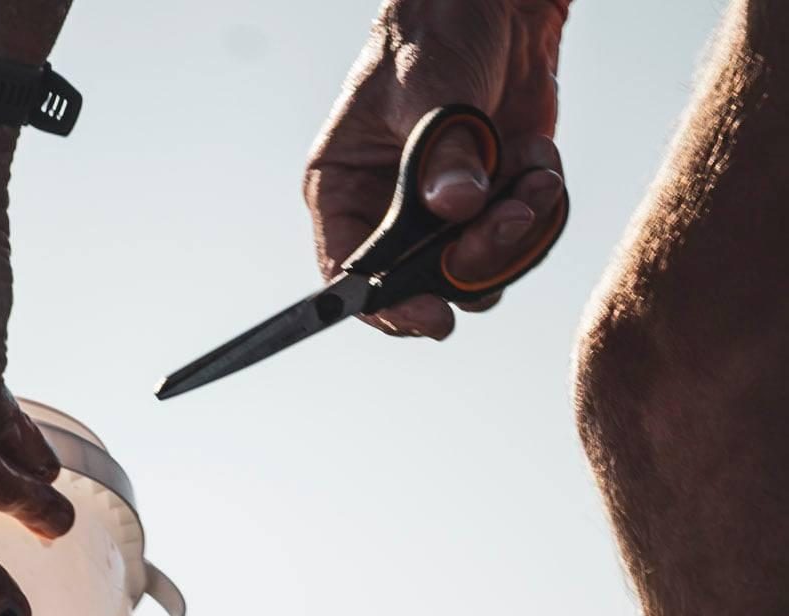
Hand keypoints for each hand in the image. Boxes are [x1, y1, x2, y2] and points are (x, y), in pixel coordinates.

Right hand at [305, 0, 571, 338]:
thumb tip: (456, 209)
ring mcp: (442, 217)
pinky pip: (519, 241)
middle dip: (475, 261)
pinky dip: (540, 203)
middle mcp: (388, 214)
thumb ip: (444, 152)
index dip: (387, 306)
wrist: (499, 4)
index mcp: (345, 190)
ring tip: (535, 171)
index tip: (433, 315)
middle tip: (512, 214)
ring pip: (478, 274)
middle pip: (422, 285)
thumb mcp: (431, 86)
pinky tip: (538, 156)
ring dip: (517, 231)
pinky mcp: (491, 206)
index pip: (350, 275)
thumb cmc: (438, 31)